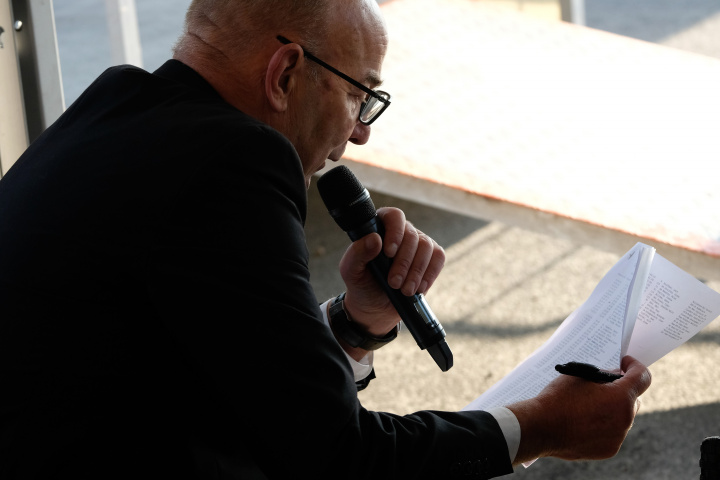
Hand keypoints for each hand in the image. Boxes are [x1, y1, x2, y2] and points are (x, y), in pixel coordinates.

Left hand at [337, 207, 444, 339]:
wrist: (375, 304)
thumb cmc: (361, 282)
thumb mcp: (351, 270)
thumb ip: (357, 253)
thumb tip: (374, 239)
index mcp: (380, 227)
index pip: (394, 216)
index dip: (395, 232)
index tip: (389, 253)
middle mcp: (401, 231)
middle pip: (412, 236)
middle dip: (404, 262)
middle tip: (394, 283)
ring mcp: (418, 243)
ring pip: (426, 246)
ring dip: (416, 271)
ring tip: (405, 290)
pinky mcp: (431, 257)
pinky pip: (438, 257)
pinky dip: (429, 274)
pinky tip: (418, 287)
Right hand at [507, 356, 651, 464]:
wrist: (540, 428)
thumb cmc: (558, 398)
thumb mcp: (579, 377)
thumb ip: (601, 376)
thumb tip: (613, 377)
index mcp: (620, 397)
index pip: (642, 377)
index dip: (635, 366)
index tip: (625, 363)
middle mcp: (625, 419)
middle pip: (633, 400)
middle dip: (621, 392)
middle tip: (602, 387)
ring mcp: (618, 437)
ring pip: (623, 419)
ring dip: (612, 411)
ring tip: (588, 407)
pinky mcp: (609, 450)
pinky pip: (613, 434)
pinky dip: (604, 427)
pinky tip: (584, 423)